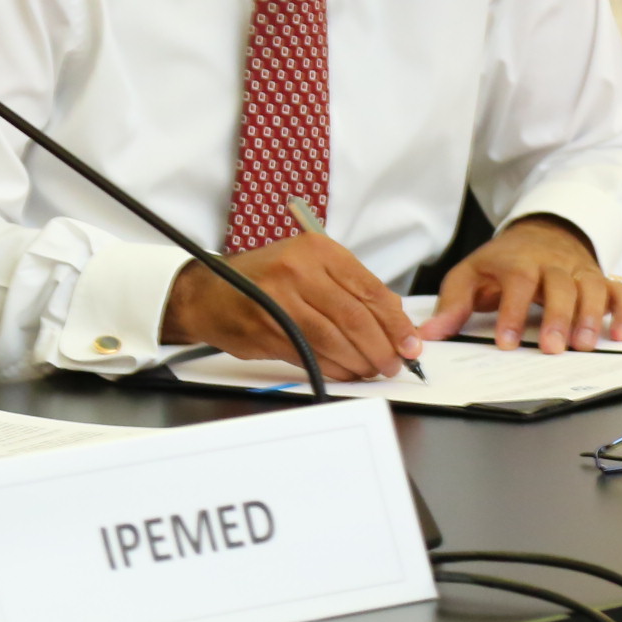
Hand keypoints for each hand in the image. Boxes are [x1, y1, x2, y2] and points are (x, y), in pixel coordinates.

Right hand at [158, 233, 421, 380]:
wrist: (210, 292)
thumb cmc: (265, 278)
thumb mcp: (310, 266)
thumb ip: (351, 288)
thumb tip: (395, 320)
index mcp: (316, 250)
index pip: (370, 290)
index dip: (396, 323)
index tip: (412, 344)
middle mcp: (298, 271)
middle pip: (355, 319)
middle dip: (382, 348)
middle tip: (394, 364)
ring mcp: (279, 301)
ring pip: (335, 341)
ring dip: (359, 362)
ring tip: (371, 370)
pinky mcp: (266, 331)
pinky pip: (312, 356)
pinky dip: (335, 369)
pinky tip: (345, 372)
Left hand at [424, 215, 621, 354]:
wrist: (538, 233)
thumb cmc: (502, 262)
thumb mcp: (470, 274)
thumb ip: (453, 304)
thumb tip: (430, 334)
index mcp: (517, 261)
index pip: (516, 282)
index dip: (512, 312)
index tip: (506, 343)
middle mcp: (551, 265)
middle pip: (558, 285)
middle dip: (556, 317)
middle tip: (552, 348)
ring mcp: (578, 271)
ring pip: (591, 287)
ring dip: (591, 316)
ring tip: (584, 345)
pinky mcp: (599, 278)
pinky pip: (619, 291)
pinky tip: (621, 334)